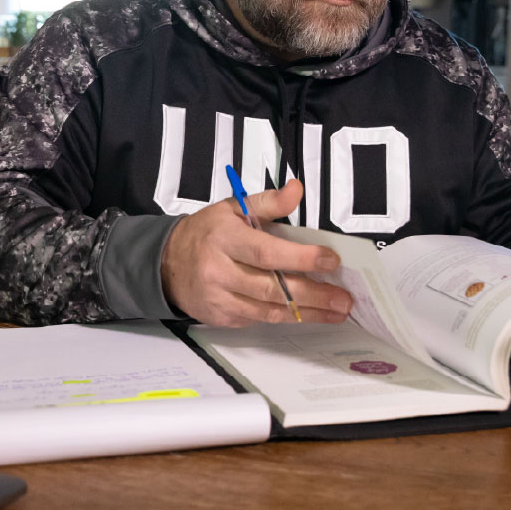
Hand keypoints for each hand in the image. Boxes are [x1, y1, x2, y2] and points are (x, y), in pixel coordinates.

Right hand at [160, 179, 353, 326]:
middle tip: (343, 298)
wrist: (167, 264)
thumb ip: (268, 202)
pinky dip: (286, 317)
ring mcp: (220, 298)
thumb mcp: (232, 208)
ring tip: (336, 310)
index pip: (266, 252)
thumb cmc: (206, 234)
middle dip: (314, 294)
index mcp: (225, 238)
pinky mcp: (222, 317)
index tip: (331, 260)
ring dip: (308, 312)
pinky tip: (309, 314)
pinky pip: (260, 320)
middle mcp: (220, 270)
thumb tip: (296, 190)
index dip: (301, 258)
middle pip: (273, 287)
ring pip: (269, 310)